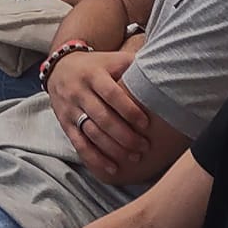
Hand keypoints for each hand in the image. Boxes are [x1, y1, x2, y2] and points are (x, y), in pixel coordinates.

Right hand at [47, 48, 149, 180]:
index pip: (112, 94)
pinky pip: (79, 144)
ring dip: (114, 149)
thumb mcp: (113, 59)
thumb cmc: (98, 66)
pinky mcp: (65, 123)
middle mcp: (79, 92)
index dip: (129, 110)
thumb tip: (166, 66)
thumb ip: (135, 63)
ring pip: (92, 133)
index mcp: (94, 75)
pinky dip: (95, 158)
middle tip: (145, 147)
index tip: (146, 124)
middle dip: (125, 135)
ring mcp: (71, 109)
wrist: (60, 68)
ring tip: (135, 157)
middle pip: (102, 118)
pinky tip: (112, 168)